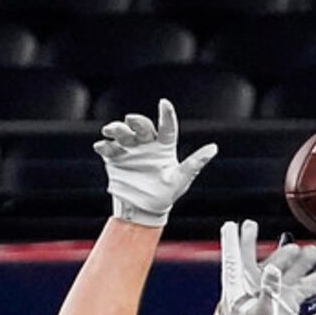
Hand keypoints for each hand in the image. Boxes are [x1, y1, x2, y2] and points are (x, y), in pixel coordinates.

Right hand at [96, 99, 217, 227]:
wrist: (144, 211)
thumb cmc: (165, 195)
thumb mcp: (181, 180)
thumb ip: (195, 163)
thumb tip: (214, 147)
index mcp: (163, 146)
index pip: (166, 127)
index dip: (166, 115)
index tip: (164, 103)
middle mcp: (146, 143)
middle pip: (141, 126)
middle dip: (136, 121)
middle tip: (131, 120)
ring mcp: (129, 149)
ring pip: (123, 133)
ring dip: (117, 129)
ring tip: (111, 130)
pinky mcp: (115, 158)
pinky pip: (108, 148)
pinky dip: (104, 146)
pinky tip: (101, 146)